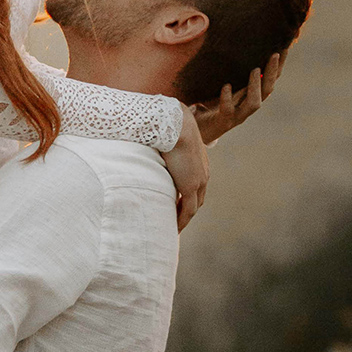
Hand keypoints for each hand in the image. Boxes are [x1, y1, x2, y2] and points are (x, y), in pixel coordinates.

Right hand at [162, 109, 208, 229]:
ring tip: (172, 228)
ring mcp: (199, 181)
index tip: (176, 205)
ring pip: (194, 207)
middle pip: (198, 199)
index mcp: (200, 163)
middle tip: (174, 221)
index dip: (187, 197)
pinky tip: (174, 229)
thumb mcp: (168, 138)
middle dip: (187, 210)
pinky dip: (182, 221)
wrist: (174, 123)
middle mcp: (203, 174)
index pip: (196, 186)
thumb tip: (149, 143)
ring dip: (184, 218)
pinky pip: (188, 211)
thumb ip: (164, 146)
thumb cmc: (167, 125)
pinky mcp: (191, 186)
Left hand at [191, 47, 286, 144]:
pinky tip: (226, 86)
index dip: (278, 67)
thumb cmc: (210, 104)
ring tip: (255, 70)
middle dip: (272, 73)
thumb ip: (233, 72)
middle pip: (267, 90)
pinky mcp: (223, 121)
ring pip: (253, 103)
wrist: (197, 129)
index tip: (284, 48)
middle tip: (274, 54)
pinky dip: (227, 98)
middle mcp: (247, 106)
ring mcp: (237, 116)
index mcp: (250, 96)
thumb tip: (236, 46)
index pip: (269, 81)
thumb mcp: (224, 85)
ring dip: (256, 86)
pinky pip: (228, 110)